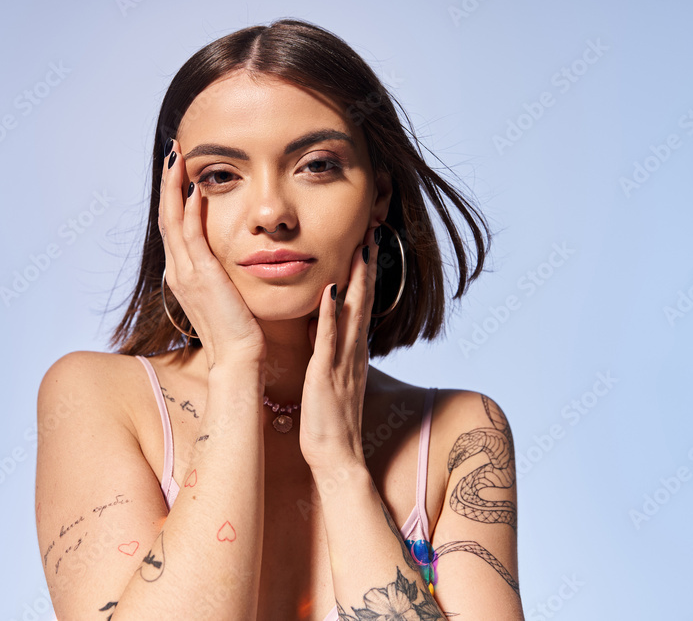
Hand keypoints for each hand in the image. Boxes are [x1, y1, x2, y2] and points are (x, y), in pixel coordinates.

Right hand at [158, 139, 266, 369]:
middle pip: (167, 216)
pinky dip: (191, 210)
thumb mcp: (228, 294)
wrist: (238, 359)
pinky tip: (197, 188)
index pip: (174, 225)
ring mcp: (186, 274)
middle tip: (174, 150)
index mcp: (184, 274)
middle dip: (169, 182)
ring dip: (175, 186)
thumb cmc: (240, 331)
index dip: (174, 195)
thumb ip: (224, 272)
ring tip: (179, 157)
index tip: (180, 168)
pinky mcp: (201, 277)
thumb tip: (234, 254)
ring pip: (173, 220)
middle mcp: (179, 271)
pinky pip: (191, 236)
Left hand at [298, 226, 379, 471]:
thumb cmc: (328, 423)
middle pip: (364, 301)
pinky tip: (331, 291)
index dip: (365, 275)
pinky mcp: (326, 375)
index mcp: (353, 353)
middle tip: (372, 233)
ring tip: (361, 249)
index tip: (367, 245)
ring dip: (357, 281)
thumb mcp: (330, 379)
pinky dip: (331, 315)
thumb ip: (328, 351)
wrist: (336, 458)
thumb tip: (320, 324)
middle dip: (368, 267)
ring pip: (353, 313)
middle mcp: (353, 353)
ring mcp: (343, 363)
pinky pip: (329, 340)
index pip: (362, 306)